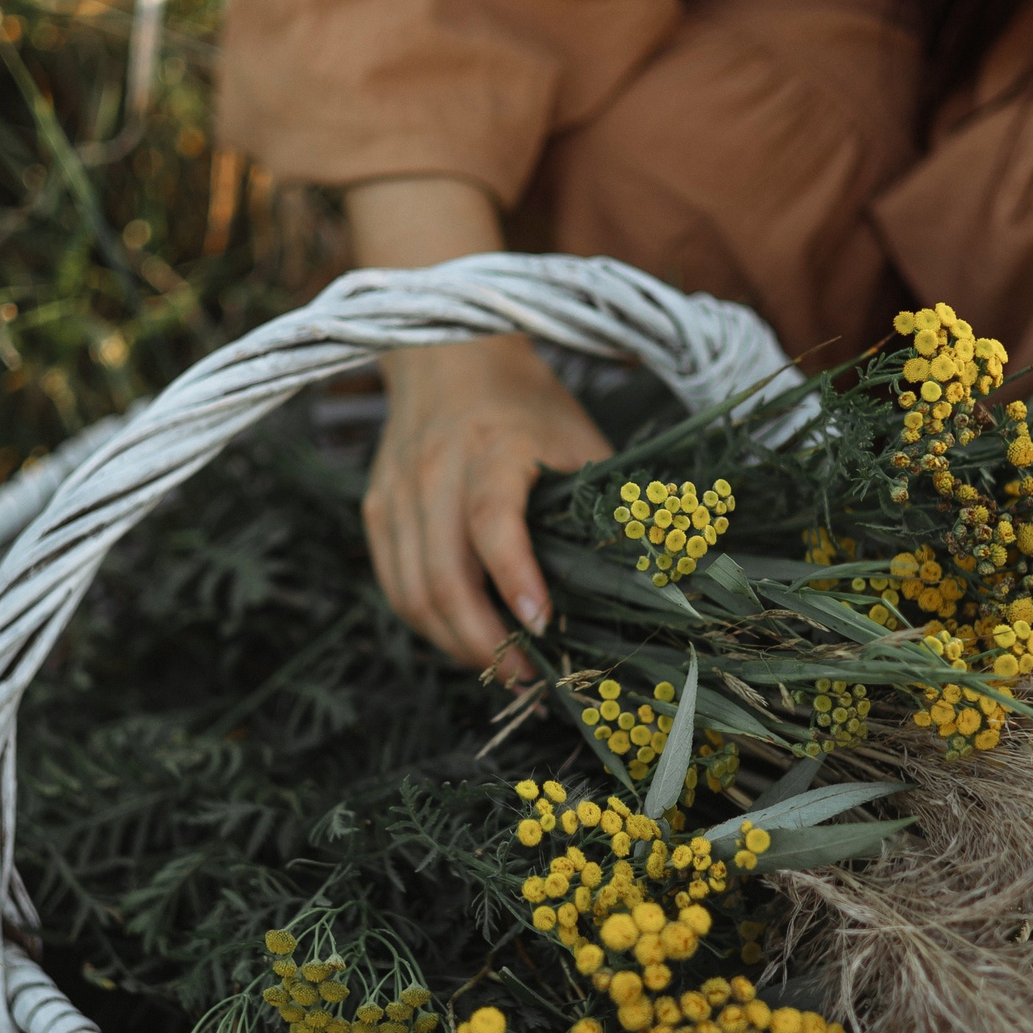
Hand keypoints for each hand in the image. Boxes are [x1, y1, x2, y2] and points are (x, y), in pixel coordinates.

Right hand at [365, 337, 610, 679]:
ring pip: (412, 593)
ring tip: (500, 670)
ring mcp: (397, 494)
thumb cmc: (525, 405)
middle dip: (486, 641)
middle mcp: (435, 470)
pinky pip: (395, 585)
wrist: (448, 353)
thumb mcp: (578, 439)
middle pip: (444, 576)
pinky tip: (464, 640)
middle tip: (530, 678)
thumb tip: (656, 570)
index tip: (542, 625)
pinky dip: (428, 624)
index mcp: (491, 446)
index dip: (515, 577)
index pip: (492, 521)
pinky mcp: (376, 511)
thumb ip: (606, 502)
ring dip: (455, 644)